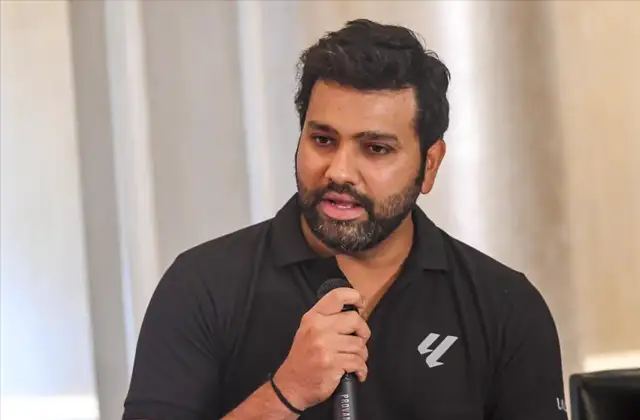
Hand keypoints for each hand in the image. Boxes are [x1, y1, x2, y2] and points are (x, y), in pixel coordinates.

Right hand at [273, 287, 370, 410]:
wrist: (292, 384)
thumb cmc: (303, 357)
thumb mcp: (308, 330)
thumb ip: (327, 319)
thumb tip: (356, 313)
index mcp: (313, 317)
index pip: (337, 296)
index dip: (355, 297)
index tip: (361, 305)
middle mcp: (319, 328)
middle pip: (355, 319)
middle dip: (363, 331)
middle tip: (360, 340)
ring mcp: (325, 346)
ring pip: (359, 343)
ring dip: (362, 354)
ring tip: (355, 359)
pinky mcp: (332, 363)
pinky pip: (358, 362)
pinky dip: (362, 369)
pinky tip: (357, 372)